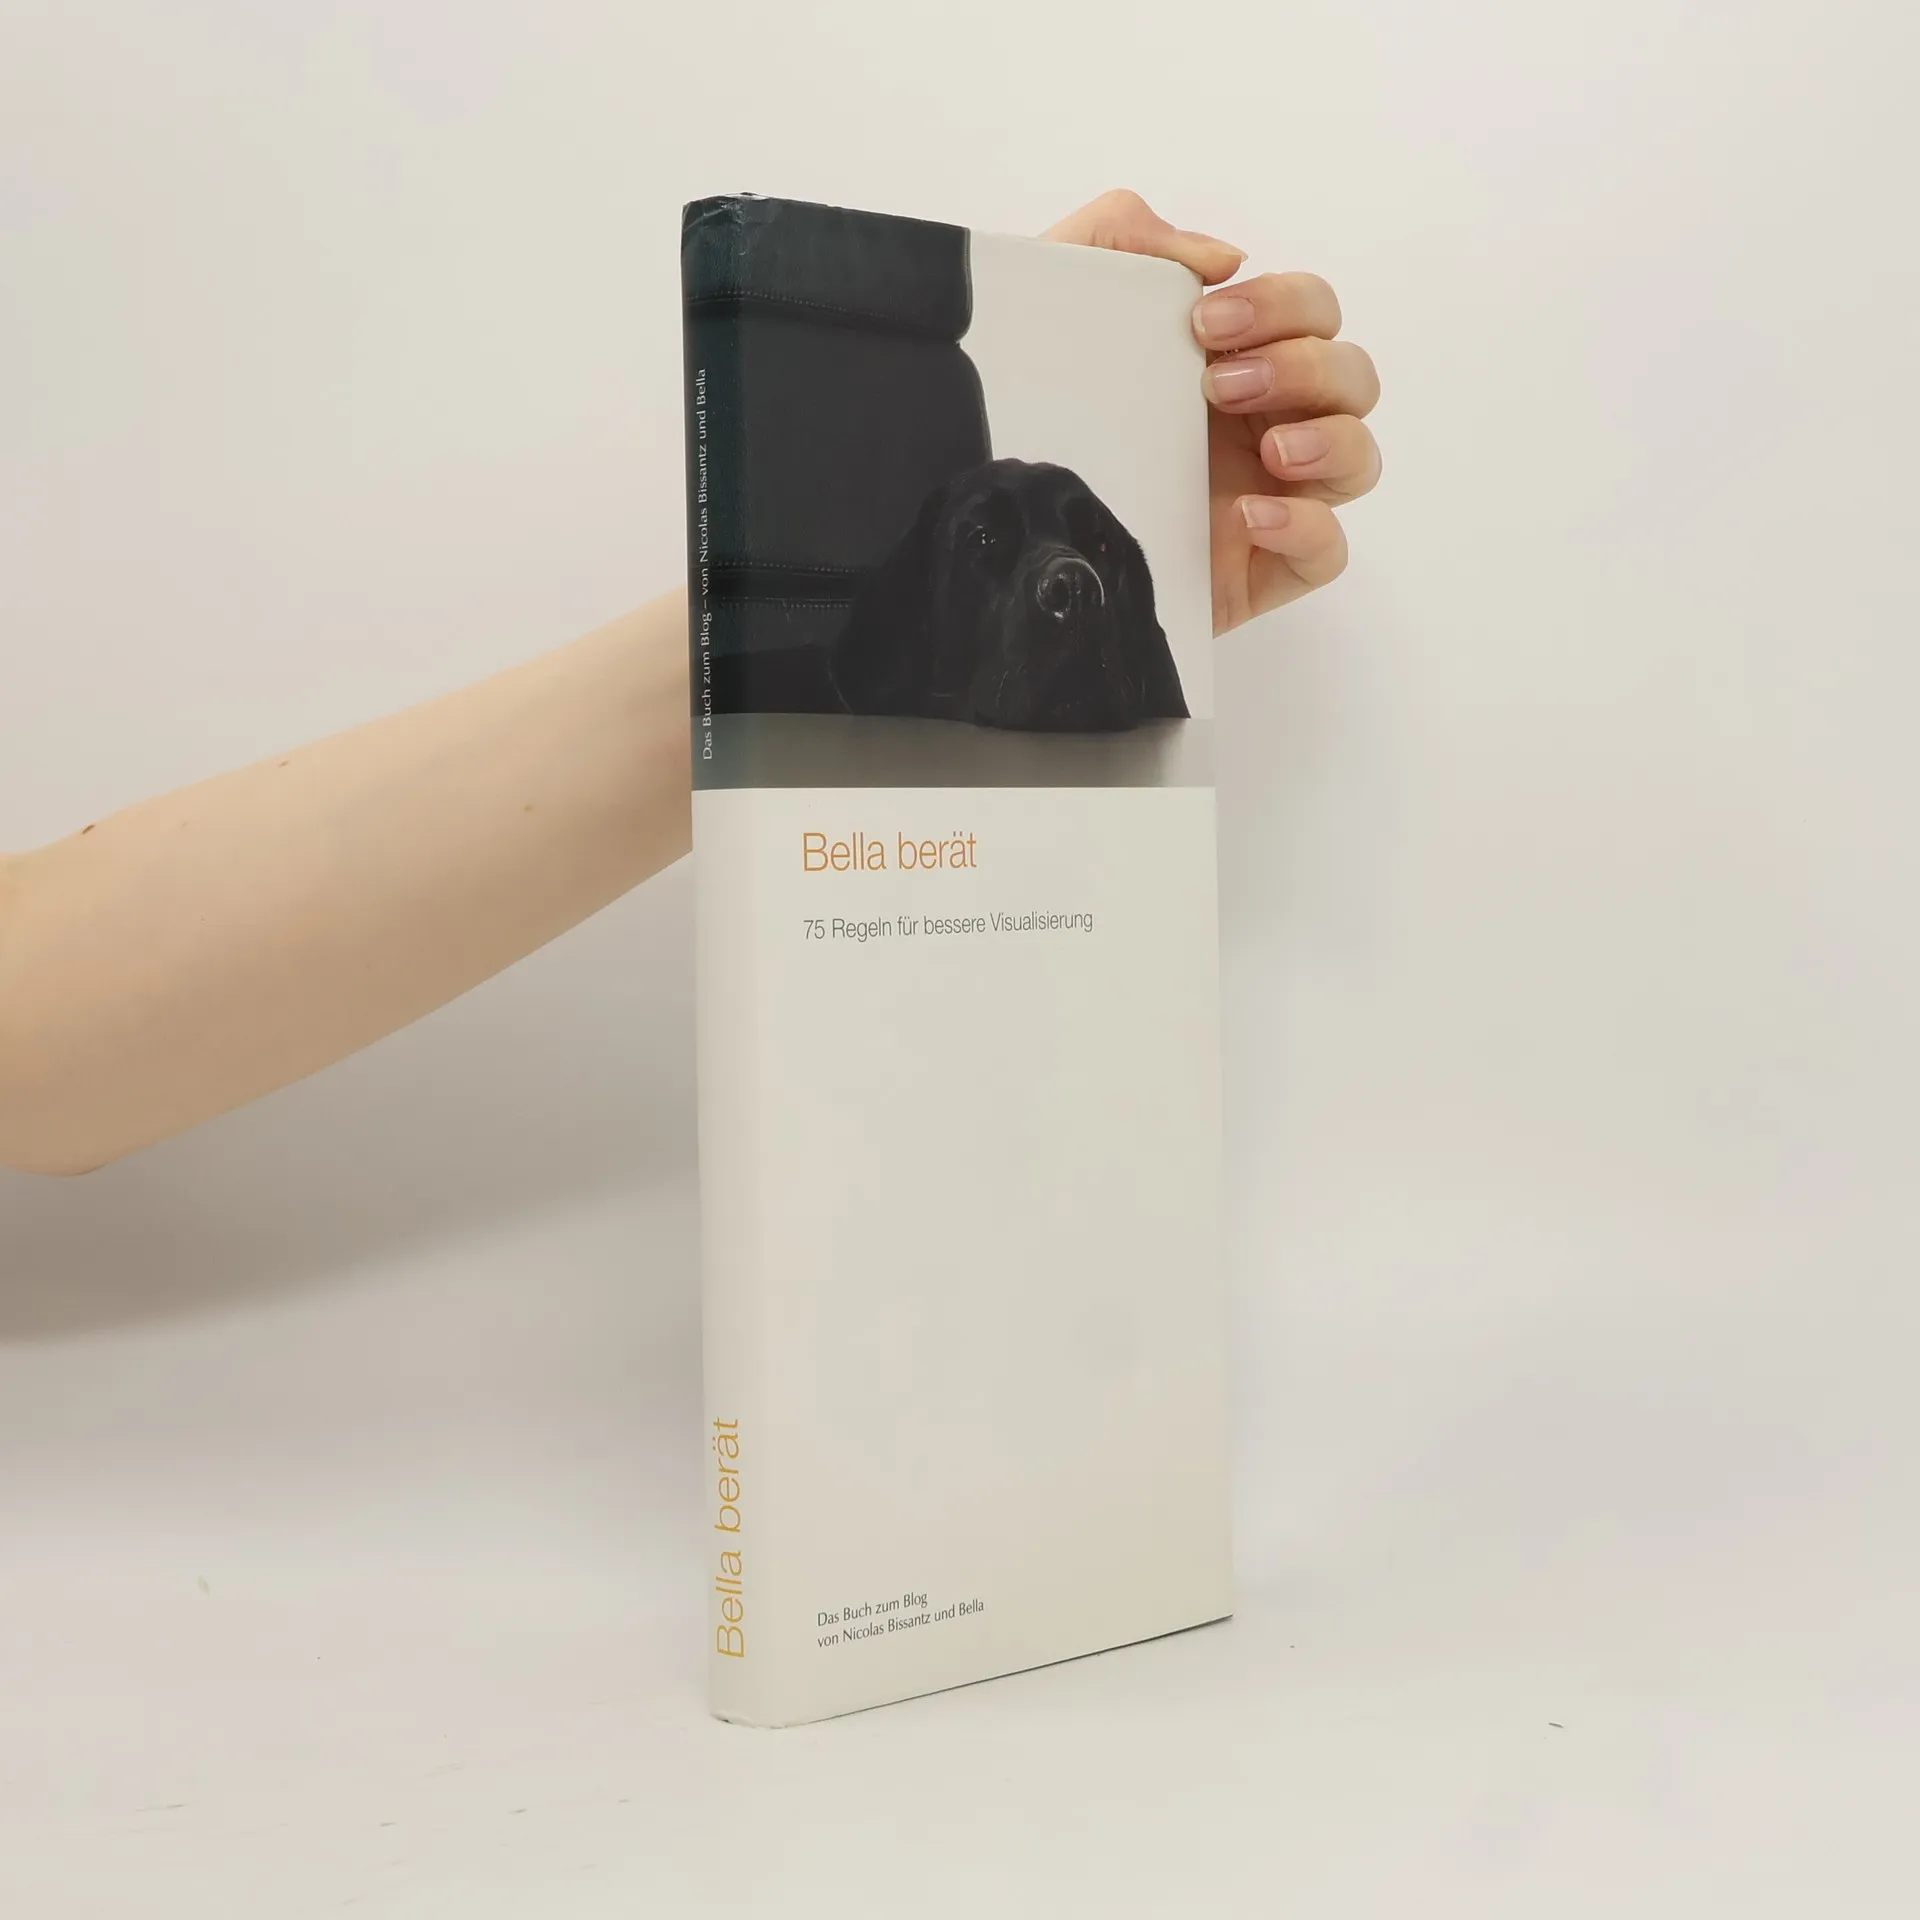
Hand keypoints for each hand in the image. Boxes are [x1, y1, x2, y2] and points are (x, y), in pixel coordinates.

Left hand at [1044, 190, 1381, 634]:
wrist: (986, 510)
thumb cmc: (1023, 403)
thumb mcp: (1056, 296)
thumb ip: (1125, 236)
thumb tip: (1224, 260)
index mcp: (1230, 360)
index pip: (1312, 313)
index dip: (1284, 306)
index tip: (1207, 322)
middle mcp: (1258, 425)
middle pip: (1350, 379)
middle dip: (1303, 368)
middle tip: (1217, 384)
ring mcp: (1264, 498)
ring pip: (1358, 459)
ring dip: (1330, 439)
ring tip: (1269, 450)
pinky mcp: (1253, 570)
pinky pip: (1328, 551)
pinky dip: (1309, 527)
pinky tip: (1251, 516)